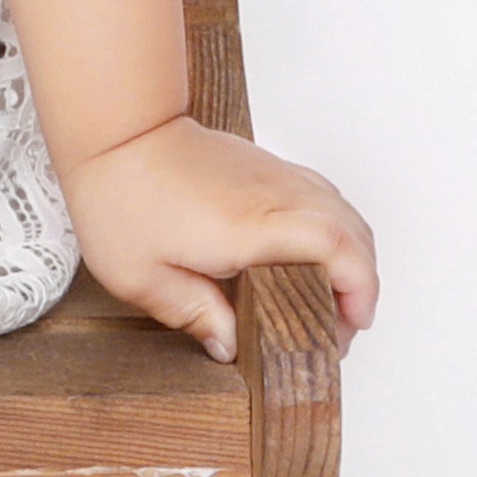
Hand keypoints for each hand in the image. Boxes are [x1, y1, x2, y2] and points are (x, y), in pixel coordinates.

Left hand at [60, 115, 376, 358]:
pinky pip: (321, 196)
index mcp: (251, 227)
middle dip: (360, 283)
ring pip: (342, 211)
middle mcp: (274, 196)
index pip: (337, 248)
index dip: (360, 287)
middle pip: (353, 233)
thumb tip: (229, 345)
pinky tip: (312, 255)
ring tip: (328, 297)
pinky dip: (333, 228)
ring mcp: (274, 176)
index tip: (353, 322)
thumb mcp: (142, 276)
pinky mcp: (265, 167)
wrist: (116, 130)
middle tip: (338, 325)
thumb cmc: (120, 194)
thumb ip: (194, 315)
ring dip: (350, 254)